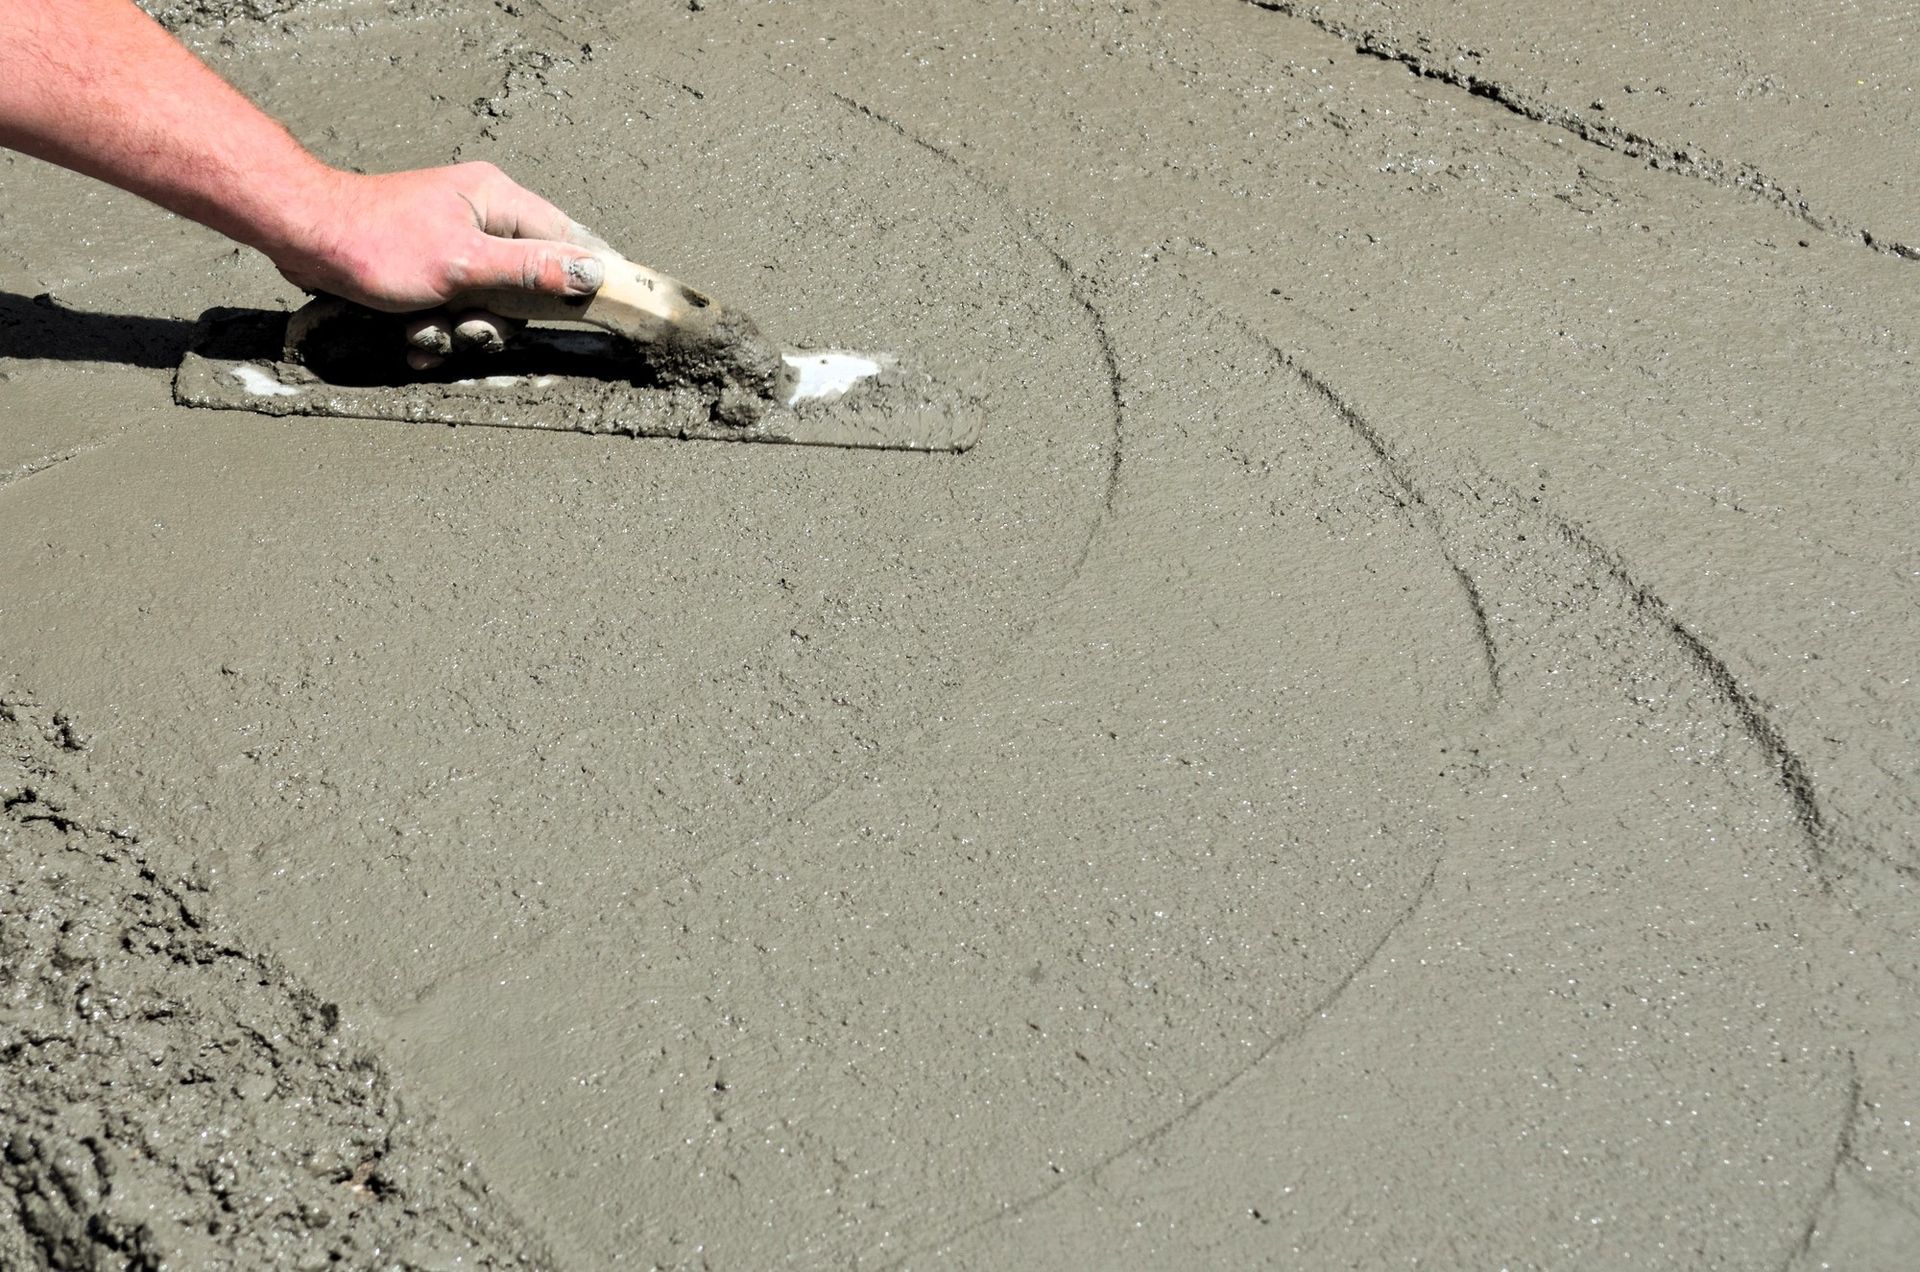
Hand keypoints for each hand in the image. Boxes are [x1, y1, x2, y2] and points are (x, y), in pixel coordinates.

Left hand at [272, 161, 609, 369]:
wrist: (304, 240)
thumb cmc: (378, 243)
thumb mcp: (464, 264)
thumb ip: (532, 271)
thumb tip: (595, 275)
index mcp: (499, 201)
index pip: (570, 240)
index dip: (592, 276)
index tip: (617, 309)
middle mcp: (484, 219)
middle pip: (530, 284)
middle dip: (499, 319)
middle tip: (470, 327)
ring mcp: (458, 245)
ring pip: (491, 306)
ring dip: (461, 330)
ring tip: (427, 331)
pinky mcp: (433, 270)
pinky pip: (457, 310)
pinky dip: (438, 331)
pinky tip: (413, 338)